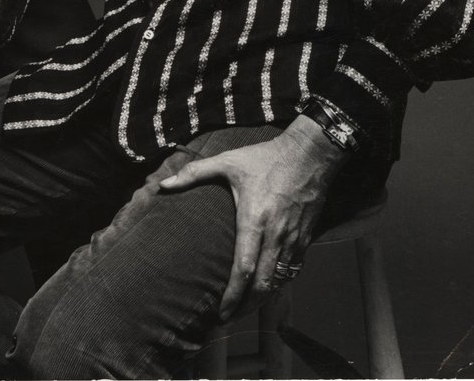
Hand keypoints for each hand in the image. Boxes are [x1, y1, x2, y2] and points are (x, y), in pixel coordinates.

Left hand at [159, 116, 349, 319]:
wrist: (309, 154)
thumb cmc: (264, 158)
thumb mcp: (227, 161)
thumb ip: (194, 173)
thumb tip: (163, 185)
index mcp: (254, 220)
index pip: (243, 269)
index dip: (232, 296)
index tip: (220, 313)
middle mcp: (275, 236)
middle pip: (262, 286)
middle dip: (245, 307)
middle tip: (228, 318)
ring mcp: (293, 239)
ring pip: (279, 282)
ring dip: (262, 300)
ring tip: (244, 308)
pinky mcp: (306, 238)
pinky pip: (293, 271)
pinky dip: (279, 284)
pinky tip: (268, 287)